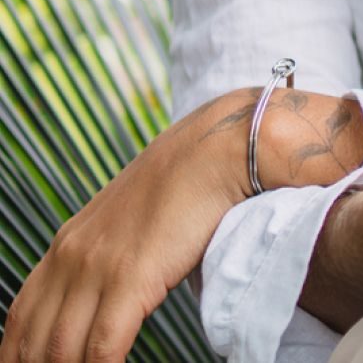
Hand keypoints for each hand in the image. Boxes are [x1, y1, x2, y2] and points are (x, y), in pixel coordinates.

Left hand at [0, 92, 253, 362]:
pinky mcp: (131, 278)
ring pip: (61, 353)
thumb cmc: (181, 188)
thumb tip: (105, 304)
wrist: (211, 152)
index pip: (19, 319)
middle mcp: (72, 257)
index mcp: (66, 245)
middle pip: (33, 344)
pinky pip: (102, 348)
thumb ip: (105, 260)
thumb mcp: (124, 225)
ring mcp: (98, 268)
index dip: (18, 356)